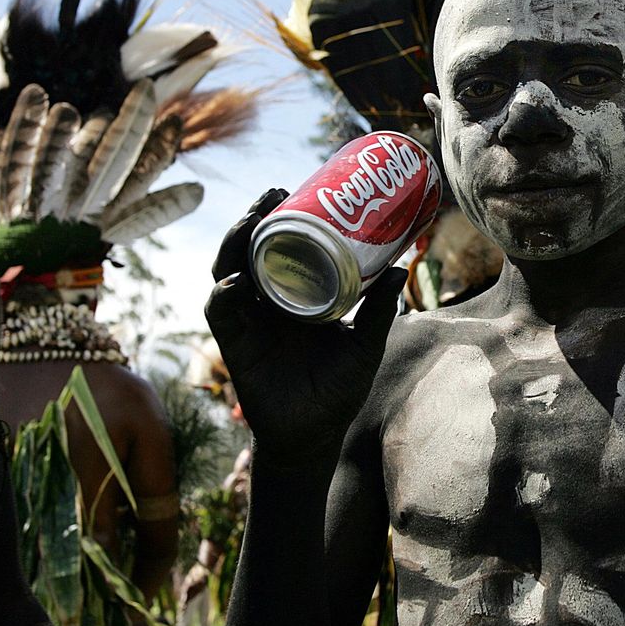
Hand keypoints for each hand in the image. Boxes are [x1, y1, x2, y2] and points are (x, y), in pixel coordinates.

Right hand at [205, 189, 405, 465]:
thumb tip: (403, 266)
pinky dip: (225, 295)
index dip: (280, 219)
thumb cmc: (339, 390)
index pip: (278, 248)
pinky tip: (238, 281)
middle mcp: (266, 303)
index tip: (296, 190)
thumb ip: (378, 310)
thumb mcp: (365, 344)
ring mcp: (248, 322)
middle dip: (255, 219)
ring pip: (228, 271)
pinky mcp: (235, 346)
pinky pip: (221, 314)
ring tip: (253, 220)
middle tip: (275, 193)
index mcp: (294, 297)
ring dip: (235, 243)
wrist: (315, 436)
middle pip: (249, 250)